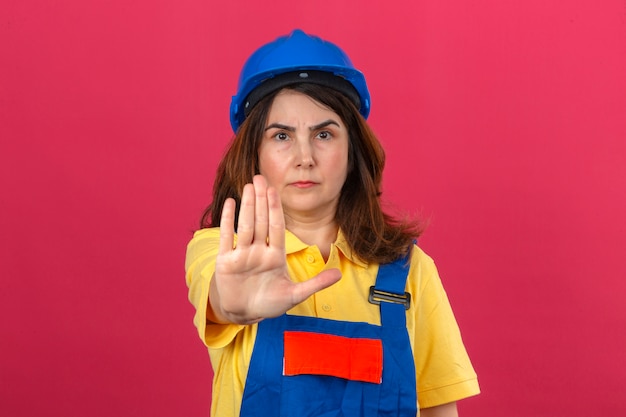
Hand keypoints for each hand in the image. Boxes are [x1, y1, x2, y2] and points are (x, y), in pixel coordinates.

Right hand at [209, 175, 340, 323]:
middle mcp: (258, 251)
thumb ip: (316, 284)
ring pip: (245, 225)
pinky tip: (230, 202)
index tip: (276, 190)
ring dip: (247, 205)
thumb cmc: (270, 303)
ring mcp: (242, 255)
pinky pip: (227, 237)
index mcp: (275, 256)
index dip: (276, 209)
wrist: (245, 314)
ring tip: (249, 185)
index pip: (276, 227)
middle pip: (261, 221)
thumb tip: (339, 275)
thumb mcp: (295, 295)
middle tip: (261, 177)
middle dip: (262, 200)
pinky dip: (228, 220)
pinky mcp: (225, 262)